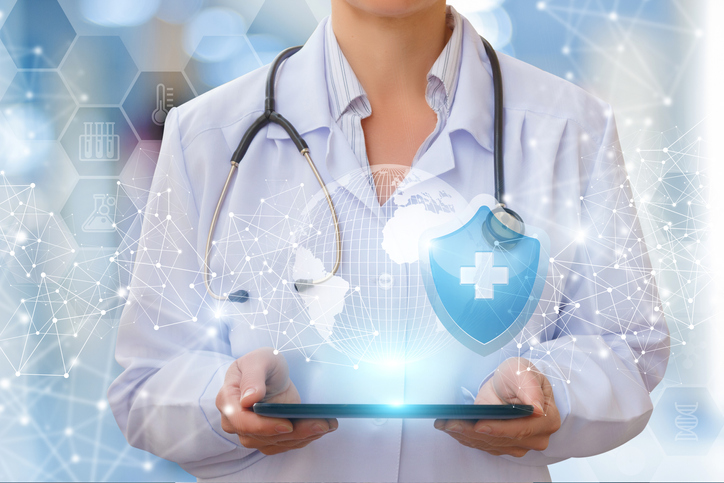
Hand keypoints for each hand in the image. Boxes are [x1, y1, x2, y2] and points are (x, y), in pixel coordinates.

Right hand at [216, 347, 337, 454]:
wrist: (269, 373)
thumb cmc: (262, 363)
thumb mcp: (259, 359)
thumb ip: (253, 377)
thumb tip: (248, 400)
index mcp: (228, 399)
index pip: (240, 420)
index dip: (263, 426)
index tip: (287, 424)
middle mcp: (235, 421)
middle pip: (260, 437)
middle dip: (293, 433)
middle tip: (320, 424)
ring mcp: (250, 432)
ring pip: (275, 443)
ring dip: (303, 437)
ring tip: (327, 425)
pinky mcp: (267, 438)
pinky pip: (284, 444)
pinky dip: (304, 438)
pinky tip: (322, 428)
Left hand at [434, 357, 560, 456]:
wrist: (514, 383)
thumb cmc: (520, 375)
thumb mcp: (525, 372)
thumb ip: (531, 388)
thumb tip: (537, 409)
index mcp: (547, 419)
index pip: (521, 429)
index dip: (499, 429)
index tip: (478, 425)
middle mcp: (537, 438)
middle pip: (501, 440)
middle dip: (472, 432)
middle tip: (450, 423)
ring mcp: (522, 445)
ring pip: (490, 444)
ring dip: (465, 435)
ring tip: (444, 424)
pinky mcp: (505, 447)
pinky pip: (484, 445)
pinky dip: (466, 437)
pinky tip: (450, 428)